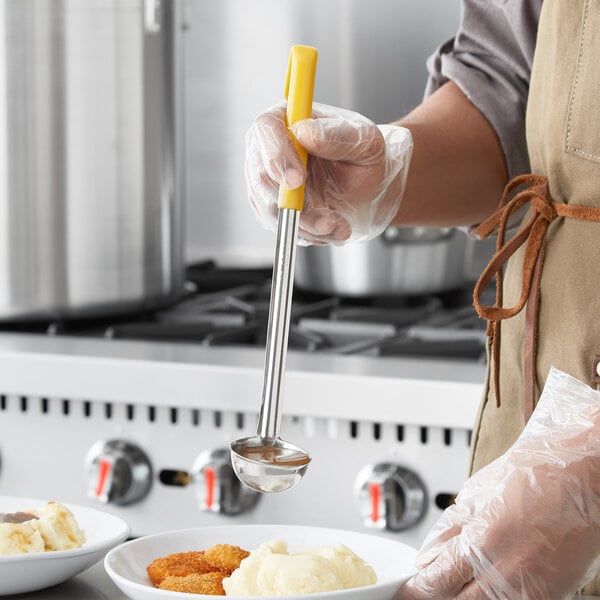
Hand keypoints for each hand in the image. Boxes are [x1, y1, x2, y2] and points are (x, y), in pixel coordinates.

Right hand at [245, 102, 412, 244]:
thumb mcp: (366, 144)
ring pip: (270, 208)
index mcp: (288, 120)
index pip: (266, 129)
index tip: (297, 179)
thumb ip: (339, 136)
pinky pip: (281, 226)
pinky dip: (308, 233)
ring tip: (337, 225)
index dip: (277, 155)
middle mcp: (271, 150)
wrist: (370, 192)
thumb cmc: (366, 161)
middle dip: (293, 202)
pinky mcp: (272, 209)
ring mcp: (268, 182)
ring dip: (305, 223)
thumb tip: (306, 133)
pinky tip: (333, 228)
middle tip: (323, 217)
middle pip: (261, 174)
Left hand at [397, 367, 599, 599]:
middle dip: (438, 596)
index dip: (417, 588)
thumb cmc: (534, 474)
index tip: (408, 588)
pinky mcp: (552, 594)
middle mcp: (507, 572)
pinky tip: (490, 579)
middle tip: (431, 584)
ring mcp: (531, 588)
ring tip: (460, 578)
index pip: (437, 581)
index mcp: (482, 541)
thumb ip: (449, 529)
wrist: (582, 474)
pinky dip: (495, 596)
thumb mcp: (475, 492)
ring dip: (467, 596)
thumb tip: (429, 556)